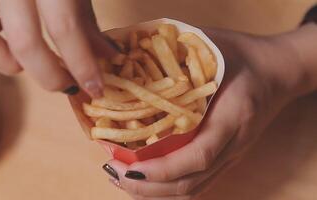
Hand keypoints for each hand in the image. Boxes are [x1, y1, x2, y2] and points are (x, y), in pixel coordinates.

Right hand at [0, 0, 114, 96]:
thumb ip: (89, 23)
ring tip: (29, 66)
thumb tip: (109, 57)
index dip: (82, 66)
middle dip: (49, 76)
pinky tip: (9, 43)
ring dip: (6, 62)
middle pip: (23, 42)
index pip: (65, 27)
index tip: (96, 89)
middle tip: (67, 85)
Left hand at [103, 28, 307, 199]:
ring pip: (192, 190)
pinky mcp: (227, 158)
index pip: (198, 155)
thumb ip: (182, 58)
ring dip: (155, 192)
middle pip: (190, 183)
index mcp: (234, 116)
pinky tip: (147, 180)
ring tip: (123, 180)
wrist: (278, 72)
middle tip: (114, 173)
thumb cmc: (244, 57)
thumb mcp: (216, 48)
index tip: (128, 167)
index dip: (162, 168)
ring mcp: (231, 156)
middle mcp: (233, 144)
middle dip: (148, 186)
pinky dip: (168, 189)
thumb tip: (138, 63)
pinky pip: (198, 184)